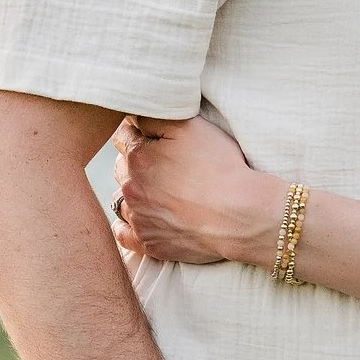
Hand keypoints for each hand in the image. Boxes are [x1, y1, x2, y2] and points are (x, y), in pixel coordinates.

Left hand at [114, 115, 285, 269]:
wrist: (238, 214)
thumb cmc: (218, 167)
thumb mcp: (189, 126)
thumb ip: (154, 117)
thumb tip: (133, 116)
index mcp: (137, 157)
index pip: (123, 137)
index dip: (139, 134)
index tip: (153, 137)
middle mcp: (130, 188)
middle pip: (120, 168)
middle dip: (134, 163)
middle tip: (159, 164)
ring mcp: (138, 218)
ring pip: (120, 200)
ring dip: (131, 194)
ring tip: (153, 193)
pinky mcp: (149, 243)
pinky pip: (123, 235)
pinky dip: (126, 227)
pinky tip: (137, 220)